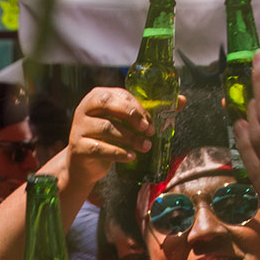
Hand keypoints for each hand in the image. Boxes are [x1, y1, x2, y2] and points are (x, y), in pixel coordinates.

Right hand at [65, 88, 187, 188]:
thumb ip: (149, 112)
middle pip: (108, 104)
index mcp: (97, 97)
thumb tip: (182, 100)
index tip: (151, 121)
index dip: (137, 106)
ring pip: (107, 129)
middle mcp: (85, 109)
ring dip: (130, 138)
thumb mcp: (125, 123)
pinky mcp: (78, 147)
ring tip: (146, 147)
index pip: (119, 95)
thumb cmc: (108, 138)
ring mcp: (79, 128)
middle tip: (150, 130)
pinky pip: (100, 148)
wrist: (84, 164)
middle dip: (132, 115)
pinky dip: (118, 153)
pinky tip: (130, 157)